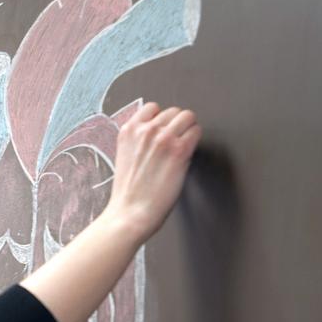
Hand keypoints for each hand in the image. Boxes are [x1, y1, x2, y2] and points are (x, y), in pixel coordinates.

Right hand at [108, 102, 201, 240]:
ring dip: (188, 130)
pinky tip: (187, 155)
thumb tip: (159, 133)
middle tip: (175, 145)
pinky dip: (195, 140)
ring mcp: (163, 138)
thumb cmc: (128, 193)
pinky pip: (196, 131)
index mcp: (128, 130)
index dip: (161, 122)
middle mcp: (145, 130)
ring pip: (187, 117)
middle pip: (173, 111)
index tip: (163, 134)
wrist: (130, 213)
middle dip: (176, 126)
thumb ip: (139, 140)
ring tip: (182, 149)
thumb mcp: (125, 157)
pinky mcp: (179, 150)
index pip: (152, 108)